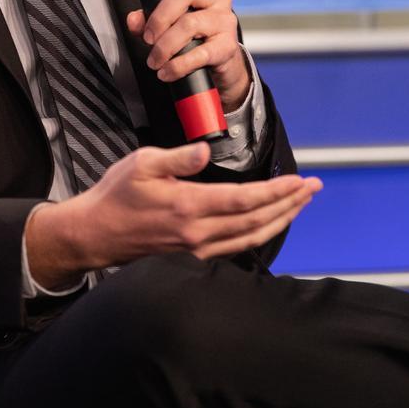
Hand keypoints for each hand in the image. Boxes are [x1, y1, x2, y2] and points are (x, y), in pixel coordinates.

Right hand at [26, 142, 321, 284]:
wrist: (95, 234)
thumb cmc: (116, 195)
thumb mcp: (141, 164)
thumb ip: (176, 159)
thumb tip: (203, 152)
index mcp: (188, 206)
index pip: (245, 200)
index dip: (277, 192)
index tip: (300, 181)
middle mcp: (198, 232)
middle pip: (256, 220)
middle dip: (289, 204)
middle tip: (313, 188)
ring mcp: (197, 248)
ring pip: (251, 237)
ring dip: (280, 219)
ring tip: (300, 204)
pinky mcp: (193, 255)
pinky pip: (236, 247)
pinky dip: (259, 233)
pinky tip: (269, 223)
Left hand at [126, 0, 248, 110]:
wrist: (220, 65)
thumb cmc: (192, 36)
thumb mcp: (168, 23)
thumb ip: (147, 18)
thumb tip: (133, 19)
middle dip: (159, 17)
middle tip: (148, 37)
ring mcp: (225, 20)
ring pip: (189, 23)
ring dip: (164, 46)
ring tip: (154, 60)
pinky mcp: (227, 46)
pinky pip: (200, 53)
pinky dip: (177, 65)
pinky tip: (166, 71)